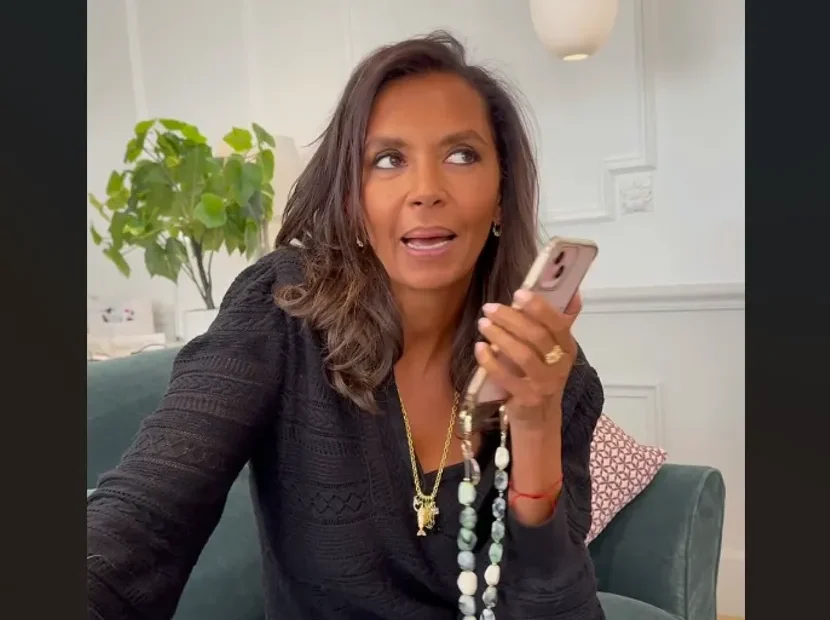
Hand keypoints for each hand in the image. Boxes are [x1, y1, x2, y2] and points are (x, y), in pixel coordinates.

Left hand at [474, 289, 581, 429]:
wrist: (538, 420)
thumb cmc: (541, 377)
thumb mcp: (553, 352)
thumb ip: (556, 324)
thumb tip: (572, 292)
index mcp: (567, 348)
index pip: (558, 323)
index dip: (539, 307)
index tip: (518, 293)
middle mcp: (559, 365)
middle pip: (536, 336)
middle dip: (511, 318)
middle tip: (489, 307)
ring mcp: (544, 384)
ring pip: (522, 355)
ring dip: (500, 336)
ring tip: (483, 324)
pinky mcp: (526, 399)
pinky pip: (506, 377)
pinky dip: (490, 361)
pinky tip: (480, 348)